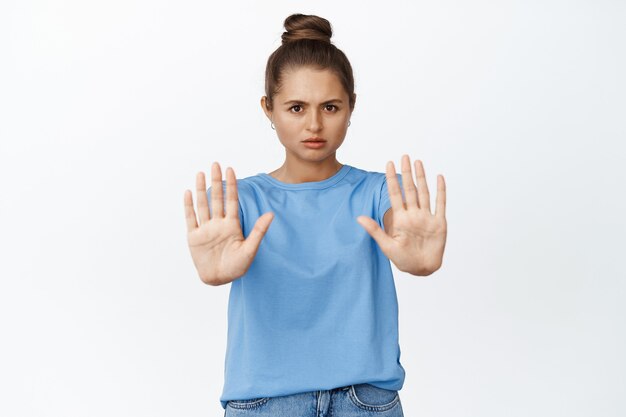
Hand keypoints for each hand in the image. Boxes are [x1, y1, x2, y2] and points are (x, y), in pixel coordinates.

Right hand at [183, 162, 273, 284]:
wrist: (220, 279)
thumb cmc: (237, 267)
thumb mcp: (250, 249)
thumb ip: (258, 230)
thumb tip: (271, 214)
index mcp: (232, 225)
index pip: (232, 200)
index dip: (231, 185)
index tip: (231, 169)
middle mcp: (218, 224)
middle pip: (217, 198)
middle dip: (216, 181)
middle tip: (216, 164)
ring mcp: (205, 229)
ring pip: (203, 205)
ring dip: (202, 189)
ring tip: (201, 173)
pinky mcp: (194, 237)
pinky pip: (190, 218)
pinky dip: (188, 206)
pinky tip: (188, 192)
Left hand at [356, 155, 446, 275]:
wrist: (421, 269)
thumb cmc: (403, 259)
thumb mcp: (386, 245)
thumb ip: (375, 230)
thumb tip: (359, 217)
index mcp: (400, 218)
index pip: (395, 194)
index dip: (392, 179)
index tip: (388, 163)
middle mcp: (414, 214)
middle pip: (410, 189)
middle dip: (406, 173)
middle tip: (404, 156)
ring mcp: (426, 217)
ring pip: (424, 193)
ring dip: (422, 178)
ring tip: (418, 162)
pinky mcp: (439, 223)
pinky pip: (440, 204)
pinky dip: (441, 191)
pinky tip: (439, 178)